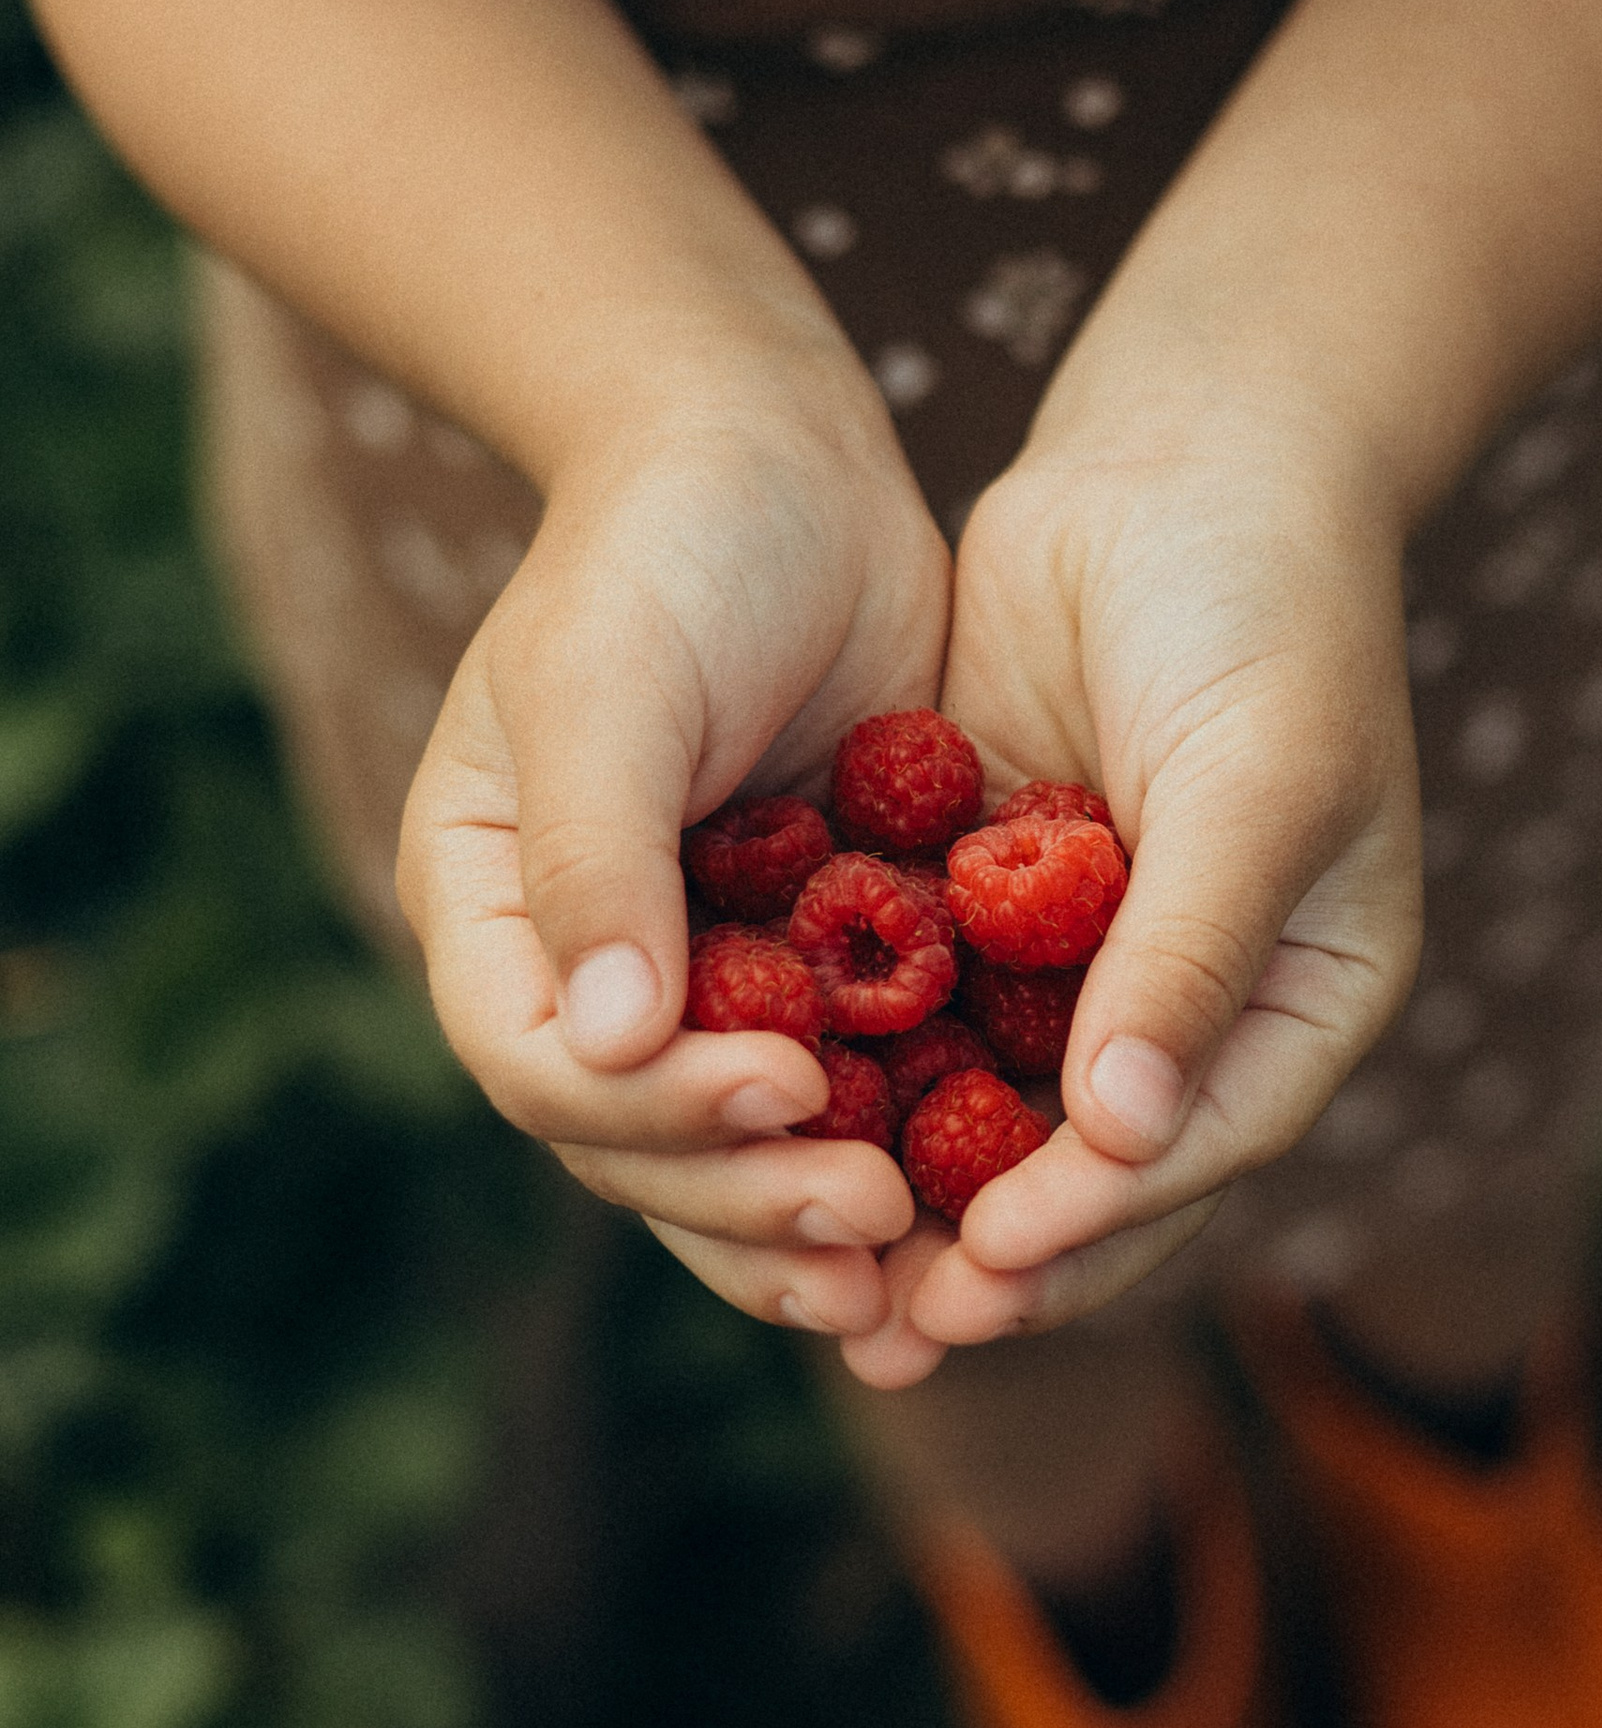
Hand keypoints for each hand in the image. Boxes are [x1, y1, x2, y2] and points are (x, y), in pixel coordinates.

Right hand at [398, 380, 950, 1342]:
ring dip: (821, 1223)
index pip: (543, 1066)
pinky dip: (905, 1151)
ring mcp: (702, 978)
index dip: (657, 1114)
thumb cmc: (670, 541)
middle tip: (877, 1225)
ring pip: (743, 1153)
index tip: (787, 1092)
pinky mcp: (817, 965)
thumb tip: (612, 1044)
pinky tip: (984, 1197)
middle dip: (754, 1202)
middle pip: (641, 1147)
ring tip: (922, 1273)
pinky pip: (852, 1090)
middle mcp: (587, 970)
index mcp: (491, 912)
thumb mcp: (609, 676)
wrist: (780, 455)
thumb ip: (599, 855)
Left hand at [838, 399, 1423, 1383]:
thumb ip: (1189, 954)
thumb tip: (1125, 1134)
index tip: (984, 1277)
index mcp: (1305, 998)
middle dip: (988, 1251)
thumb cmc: (1264, 607)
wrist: (1187, 447)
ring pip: (991, 1103)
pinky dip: (860, 1065)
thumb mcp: (1255, 779)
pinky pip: (920, 1003)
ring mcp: (1086, 948)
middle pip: (1087, 1166)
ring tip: (813, 1272)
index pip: (1193, 1149)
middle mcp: (1198, 1000)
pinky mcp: (987, 889)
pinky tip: (770, 1113)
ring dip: (909, 1185)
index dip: (1091, 1223)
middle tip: (883, 1330)